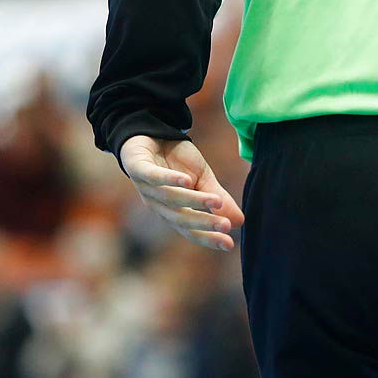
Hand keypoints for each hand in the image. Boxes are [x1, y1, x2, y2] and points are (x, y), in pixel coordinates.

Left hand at [118, 136, 244, 252]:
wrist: (152, 133)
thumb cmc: (176, 161)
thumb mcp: (202, 179)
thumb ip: (217, 198)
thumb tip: (240, 222)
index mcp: (173, 211)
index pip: (190, 230)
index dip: (208, 238)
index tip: (229, 245)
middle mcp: (158, 205)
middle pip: (180, 219)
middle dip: (203, 223)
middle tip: (226, 226)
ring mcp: (146, 188)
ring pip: (170, 199)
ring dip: (193, 201)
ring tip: (216, 201)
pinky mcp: (137, 168)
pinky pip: (152, 176)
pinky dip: (168, 180)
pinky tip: (186, 180)